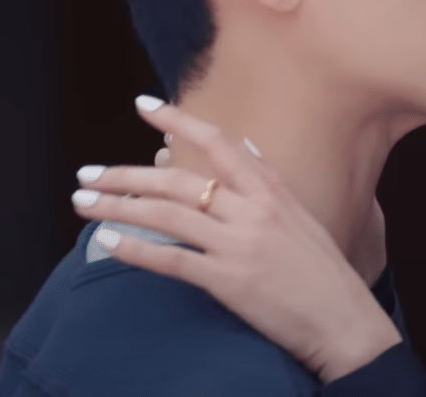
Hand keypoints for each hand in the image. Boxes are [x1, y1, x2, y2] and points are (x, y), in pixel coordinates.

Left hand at [71, 96, 400, 382]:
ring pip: (166, 214)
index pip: (219, 143)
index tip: (144, 106)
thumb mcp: (301, 216)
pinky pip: (171, 259)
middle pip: (179, 180)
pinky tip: (107, 242)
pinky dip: (135, 249)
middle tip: (88, 172)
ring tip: (83, 203)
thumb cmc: (323, 271)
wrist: (343, 319)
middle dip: (125, 174)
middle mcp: (254, 211)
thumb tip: (246, 148)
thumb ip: (269, 182)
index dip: (179, 121)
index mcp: (272, 192)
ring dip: (117, 206)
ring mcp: (240, 245)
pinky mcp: (228, 280)